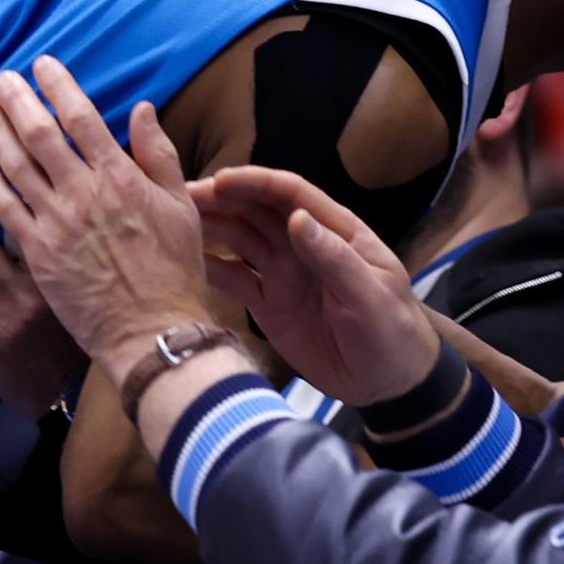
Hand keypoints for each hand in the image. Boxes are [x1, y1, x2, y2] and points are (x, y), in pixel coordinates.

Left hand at [0, 61, 227, 378]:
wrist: (153, 330)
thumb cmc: (173, 271)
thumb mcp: (180, 206)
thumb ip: (158, 153)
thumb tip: (141, 108)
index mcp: (121, 177)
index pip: (81, 117)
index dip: (57, 85)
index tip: (42, 65)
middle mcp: (83, 194)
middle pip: (37, 133)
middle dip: (15, 99)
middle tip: (0, 78)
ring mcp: (56, 224)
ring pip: (13, 165)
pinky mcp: (36, 254)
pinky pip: (1, 208)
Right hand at [192, 167, 442, 409]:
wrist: (389, 382)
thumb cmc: (391, 332)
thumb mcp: (371, 294)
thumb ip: (335, 258)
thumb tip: (298, 219)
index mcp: (336, 232)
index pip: (290, 195)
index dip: (255, 183)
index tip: (220, 181)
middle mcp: (304, 245)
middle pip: (255, 211)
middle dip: (219, 200)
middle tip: (178, 198)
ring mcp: (283, 274)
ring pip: (239, 240)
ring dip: (209, 228)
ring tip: (171, 225)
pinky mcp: (268, 305)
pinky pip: (234, 279)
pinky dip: (210, 268)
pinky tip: (182, 262)